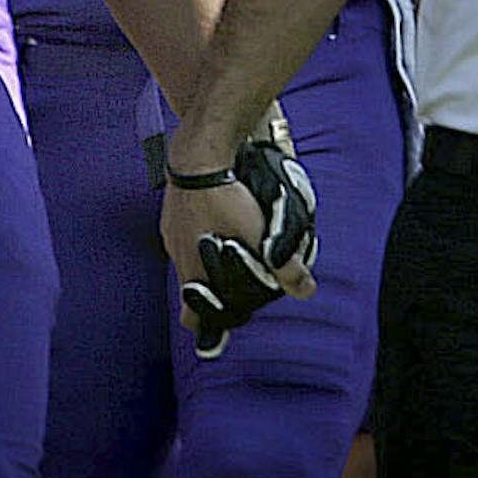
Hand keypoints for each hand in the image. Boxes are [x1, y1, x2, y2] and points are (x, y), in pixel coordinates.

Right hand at [160, 118, 316, 358]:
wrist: (200, 155)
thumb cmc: (227, 199)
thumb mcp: (260, 235)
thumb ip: (282, 266)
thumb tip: (306, 290)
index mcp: (193, 271)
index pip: (193, 316)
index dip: (209, 322)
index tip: (226, 318)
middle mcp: (177, 256)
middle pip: (190, 288)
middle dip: (210, 290)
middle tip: (233, 282)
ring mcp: (172, 231)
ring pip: (188, 257)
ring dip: (207, 258)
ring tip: (231, 247)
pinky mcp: (173, 210)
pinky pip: (186, 230)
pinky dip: (202, 231)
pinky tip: (219, 219)